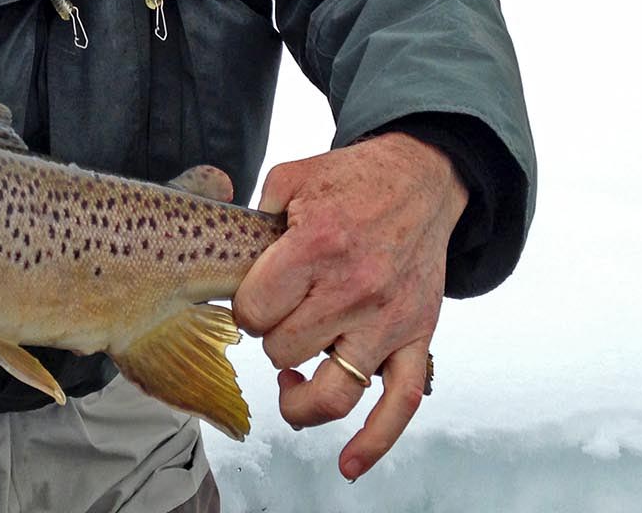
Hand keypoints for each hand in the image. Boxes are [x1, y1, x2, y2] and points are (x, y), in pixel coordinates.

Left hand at [232, 132, 466, 480]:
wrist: (423, 179)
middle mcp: (357, 288)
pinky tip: (349, 464)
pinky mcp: (418, 337)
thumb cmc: (353, 180)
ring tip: (290, 381)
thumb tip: (219, 243)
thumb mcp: (292, 177)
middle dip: (272, 336)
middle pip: (284, 351)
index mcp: (319, 245)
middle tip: (283, 312)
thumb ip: (252, 213)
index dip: (245, 307)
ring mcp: (390, 320)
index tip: (256, 294)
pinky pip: (400, 405)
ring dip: (301, 396)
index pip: (254, 311)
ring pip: (333, 392)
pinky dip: (375, 442)